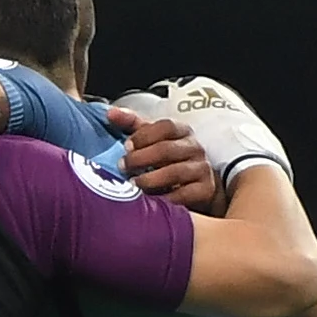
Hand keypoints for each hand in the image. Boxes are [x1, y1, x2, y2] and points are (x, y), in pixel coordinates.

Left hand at [126, 75, 289, 187]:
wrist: (200, 188)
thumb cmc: (171, 162)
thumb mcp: (155, 141)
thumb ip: (134, 126)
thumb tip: (111, 114)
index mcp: (182, 132)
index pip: (166, 126)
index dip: (144, 135)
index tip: (126, 146)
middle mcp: (194, 148)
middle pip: (167, 149)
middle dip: (141, 158)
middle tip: (123, 167)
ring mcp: (201, 169)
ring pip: (175, 172)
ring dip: (150, 179)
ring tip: (133, 185)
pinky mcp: (205, 190)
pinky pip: (184, 194)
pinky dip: (166, 199)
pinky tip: (152, 202)